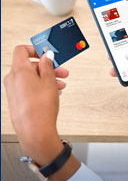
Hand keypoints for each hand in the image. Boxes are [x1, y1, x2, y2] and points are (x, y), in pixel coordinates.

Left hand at [4, 45, 68, 165]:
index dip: (36, 50)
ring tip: (60, 85)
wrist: (35, 131)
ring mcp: (13, 90)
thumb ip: (48, 65)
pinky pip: (29, 88)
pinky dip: (41, 87)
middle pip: (30, 65)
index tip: (48, 54)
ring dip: (47, 78)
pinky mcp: (17, 100)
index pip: (22, 50)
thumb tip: (47, 56)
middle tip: (62, 72)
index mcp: (19, 70)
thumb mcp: (49, 81)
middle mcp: (12, 79)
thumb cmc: (40, 108)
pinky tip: (53, 93)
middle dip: (48, 67)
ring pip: (31, 78)